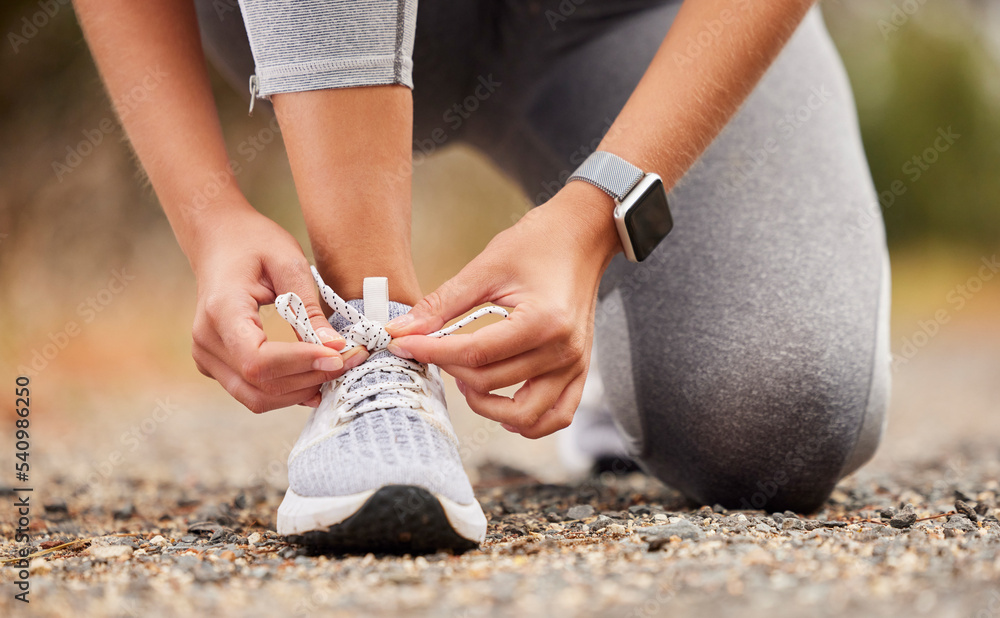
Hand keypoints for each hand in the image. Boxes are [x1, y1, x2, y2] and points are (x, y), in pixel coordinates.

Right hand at [188, 204, 366, 412]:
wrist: (219, 240)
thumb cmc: (253, 243)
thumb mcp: (289, 262)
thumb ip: (309, 308)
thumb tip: (334, 347)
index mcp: (221, 310)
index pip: (257, 359)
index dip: (299, 363)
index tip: (337, 355)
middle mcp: (207, 341)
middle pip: (259, 384)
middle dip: (309, 379)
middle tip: (348, 360)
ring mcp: (207, 357)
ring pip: (257, 397)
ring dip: (301, 390)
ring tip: (334, 367)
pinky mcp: (216, 366)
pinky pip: (253, 392)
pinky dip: (287, 390)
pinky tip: (313, 374)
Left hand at [386, 183, 620, 437]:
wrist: (581, 235)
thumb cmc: (538, 244)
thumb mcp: (486, 267)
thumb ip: (442, 304)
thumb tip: (401, 330)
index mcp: (542, 321)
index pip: (475, 353)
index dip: (432, 352)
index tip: (404, 344)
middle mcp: (563, 350)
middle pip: (491, 383)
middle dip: (450, 369)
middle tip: (430, 350)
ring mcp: (575, 365)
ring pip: (524, 415)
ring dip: (486, 406)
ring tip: (466, 379)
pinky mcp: (579, 371)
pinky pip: (556, 416)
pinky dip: (528, 422)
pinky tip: (501, 405)